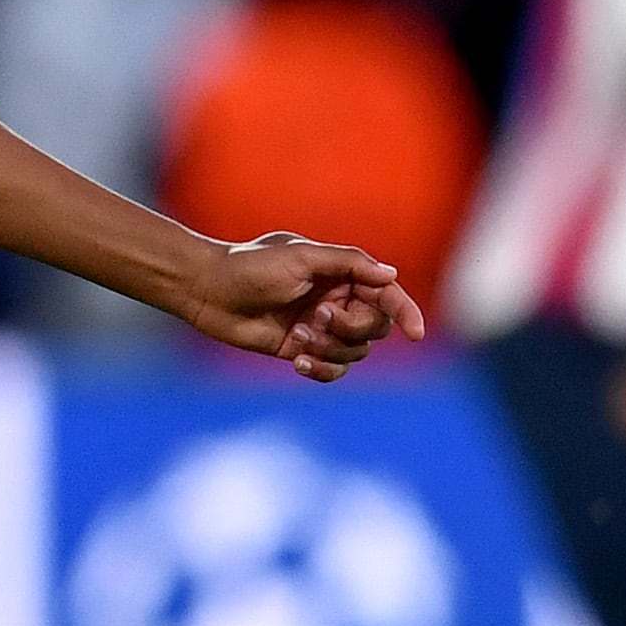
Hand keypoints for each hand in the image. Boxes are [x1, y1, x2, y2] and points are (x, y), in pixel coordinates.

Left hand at [180, 232, 425, 381]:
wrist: (209, 290)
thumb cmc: (251, 265)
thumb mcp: (302, 256)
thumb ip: (349, 263)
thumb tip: (391, 274)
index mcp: (341, 274)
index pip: (387, 294)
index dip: (406, 312)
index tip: (416, 333)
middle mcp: (336, 300)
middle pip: (374, 328)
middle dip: (351, 328)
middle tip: (318, 317)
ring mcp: (320, 327)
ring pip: (354, 352)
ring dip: (330, 348)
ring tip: (297, 336)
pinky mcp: (302, 349)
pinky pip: (332, 369)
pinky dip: (321, 369)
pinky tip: (298, 361)